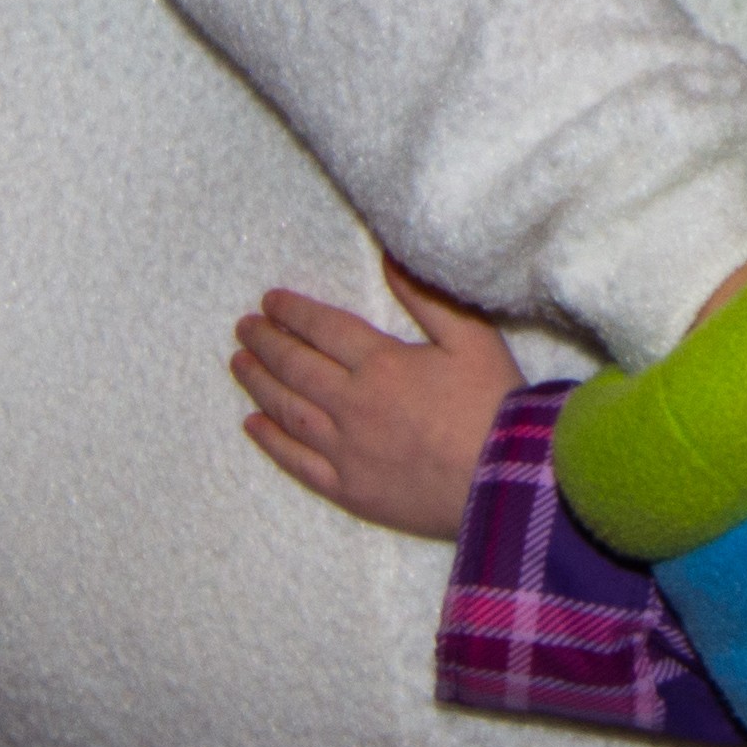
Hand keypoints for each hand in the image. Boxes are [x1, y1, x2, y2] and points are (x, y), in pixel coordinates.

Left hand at [232, 262, 523, 539]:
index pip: (323, 329)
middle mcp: (352, 404)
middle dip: (266, 343)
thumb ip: (425, 297)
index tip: (269, 301)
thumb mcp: (471, 337)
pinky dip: (272, 442)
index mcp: (380, 363)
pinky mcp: (350, 489)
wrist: (506, 482)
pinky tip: (253, 425)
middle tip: (244, 328)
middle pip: (296, 367)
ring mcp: (346, 450)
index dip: (293, 312)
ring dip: (260, 384)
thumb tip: (387, 257)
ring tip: (240, 364)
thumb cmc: (493, 404)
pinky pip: (299, 462)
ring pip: (288, 411)